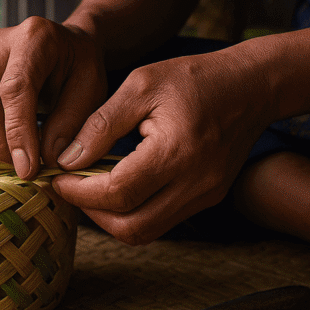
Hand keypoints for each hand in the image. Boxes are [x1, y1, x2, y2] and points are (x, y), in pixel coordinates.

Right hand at [0, 16, 106, 178]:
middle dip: (0, 143)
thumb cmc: (81, 66)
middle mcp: (0, 43)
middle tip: (25, 169)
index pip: (15, 89)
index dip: (18, 132)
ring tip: (20, 157)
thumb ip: (70, 123)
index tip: (28, 168)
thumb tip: (46, 159)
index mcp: (34, 38)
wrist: (68, 44)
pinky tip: (10, 143)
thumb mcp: (90, 91)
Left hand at [52, 46, 274, 244]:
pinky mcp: (208, 198)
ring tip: (89, 188)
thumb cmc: (193, 78)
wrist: (252, 85)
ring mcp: (206, 196)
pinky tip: (118, 184)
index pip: (118, 193)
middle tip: (69, 187)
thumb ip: (101, 125)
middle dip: (91, 213)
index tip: (56, 176)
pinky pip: (162, 220)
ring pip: (146, 231)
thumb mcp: (140, 85)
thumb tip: (67, 160)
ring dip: (111, 217)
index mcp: (177, 151)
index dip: (79, 192)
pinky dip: (133, 210)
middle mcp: (196, 183)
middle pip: (132, 227)